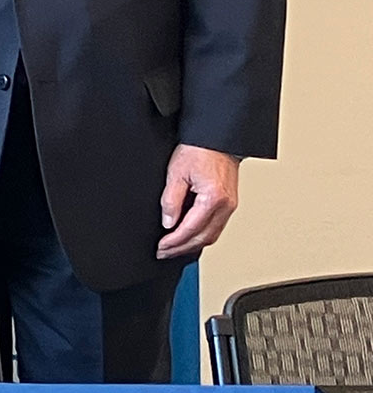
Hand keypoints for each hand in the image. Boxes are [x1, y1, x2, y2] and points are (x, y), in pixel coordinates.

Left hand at [157, 144, 240, 259]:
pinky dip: (201, 236)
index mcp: (213, 198)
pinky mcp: (229, 205)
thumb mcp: (176, 172)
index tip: (161, 247)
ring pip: (212, 236)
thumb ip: (171, 200)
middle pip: (204, 238)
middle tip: (164, 252)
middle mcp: (226, 206)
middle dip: (182, 248)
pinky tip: (189, 237)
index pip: (191, 229)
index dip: (174, 242)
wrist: (217, 140)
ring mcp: (230, 206)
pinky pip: (216, 227)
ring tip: (173, 248)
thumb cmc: (198, 150)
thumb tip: (168, 222)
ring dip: (192, 245)